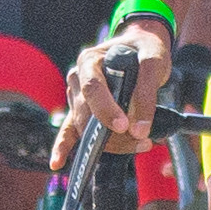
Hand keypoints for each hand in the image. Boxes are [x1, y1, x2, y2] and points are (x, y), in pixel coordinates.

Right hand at [52, 20, 170, 171]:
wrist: (139, 46)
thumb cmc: (145, 49)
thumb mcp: (153, 62)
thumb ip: (146, 93)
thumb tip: (140, 130)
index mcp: (90, 61)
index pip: (92, 89)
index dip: (106, 110)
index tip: (124, 126)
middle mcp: (78, 78)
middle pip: (86, 114)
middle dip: (112, 134)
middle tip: (143, 140)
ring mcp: (76, 95)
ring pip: (84, 127)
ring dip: (110, 142)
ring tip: (141, 143)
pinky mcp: (81, 110)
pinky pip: (69, 130)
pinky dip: (64, 147)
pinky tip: (57, 163)